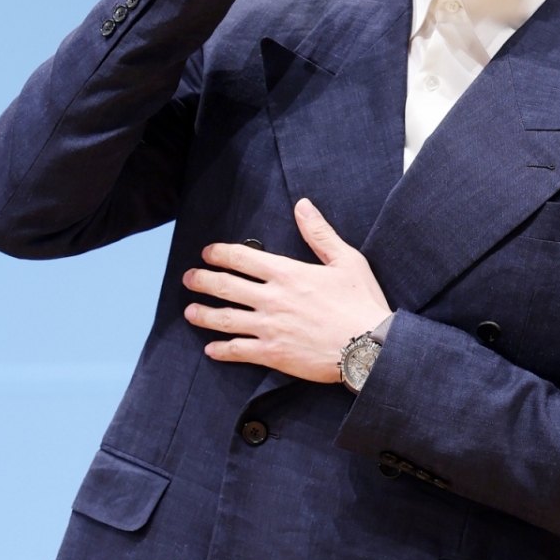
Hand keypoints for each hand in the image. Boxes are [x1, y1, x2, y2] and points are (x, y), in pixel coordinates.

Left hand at [182, 198, 390, 381]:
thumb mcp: (346, 260)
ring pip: (224, 319)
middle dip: (201, 280)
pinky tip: (211, 349)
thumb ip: (319, 233)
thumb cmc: (361, 303)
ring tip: (191, 312)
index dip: (219, 253)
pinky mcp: (273, 353)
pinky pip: (238, 350)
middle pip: (225, 286)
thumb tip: (302, 205)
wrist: (370, 346)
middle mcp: (272, 298)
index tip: (207, 254)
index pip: (242, 257)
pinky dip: (221, 350)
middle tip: (189, 279)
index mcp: (287, 273)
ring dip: (203, 314)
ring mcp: (269, 327)